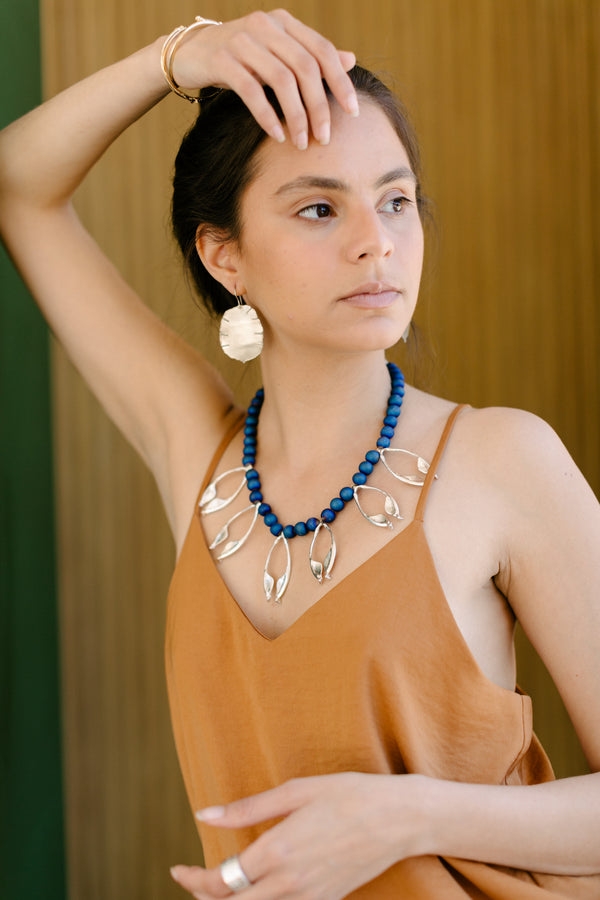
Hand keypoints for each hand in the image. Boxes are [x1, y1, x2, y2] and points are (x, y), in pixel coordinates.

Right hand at [170, 10, 357, 148]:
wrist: (187, 54)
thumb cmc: (238, 58)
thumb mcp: (276, 53)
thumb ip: (311, 56)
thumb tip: (350, 60)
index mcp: (284, 22)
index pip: (322, 50)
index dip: (341, 81)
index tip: (353, 112)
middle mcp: (266, 25)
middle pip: (305, 67)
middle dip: (319, 106)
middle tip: (324, 138)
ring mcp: (242, 40)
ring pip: (281, 80)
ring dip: (295, 116)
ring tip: (300, 142)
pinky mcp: (221, 59)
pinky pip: (251, 91)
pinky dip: (267, 116)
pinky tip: (278, 135)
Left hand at [170, 772, 430, 898]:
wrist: (400, 818)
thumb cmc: (348, 794)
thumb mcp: (296, 791)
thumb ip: (247, 808)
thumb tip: (203, 814)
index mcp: (278, 851)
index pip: (221, 880)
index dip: (193, 879)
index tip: (177, 868)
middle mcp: (291, 882)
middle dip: (205, 896)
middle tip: (191, 879)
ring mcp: (310, 897)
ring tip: (217, 884)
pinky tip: (256, 888)